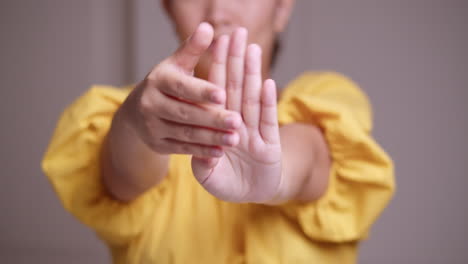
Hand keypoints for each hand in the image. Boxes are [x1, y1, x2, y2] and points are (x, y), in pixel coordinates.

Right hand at [120, 23, 242, 157]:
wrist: (137, 111)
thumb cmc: (167, 83)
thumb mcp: (177, 65)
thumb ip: (193, 49)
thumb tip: (208, 28)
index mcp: (158, 81)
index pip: (182, 87)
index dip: (202, 91)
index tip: (223, 94)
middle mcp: (151, 104)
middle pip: (185, 113)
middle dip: (213, 118)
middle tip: (237, 121)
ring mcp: (152, 126)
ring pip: (185, 133)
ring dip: (211, 138)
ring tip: (234, 139)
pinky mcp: (157, 145)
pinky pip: (182, 149)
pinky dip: (201, 152)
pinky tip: (220, 152)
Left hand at [191, 28, 282, 202]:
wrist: (252, 196)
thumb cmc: (228, 183)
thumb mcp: (209, 175)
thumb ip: (202, 162)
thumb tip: (200, 148)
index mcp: (222, 125)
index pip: (218, 91)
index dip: (218, 67)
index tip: (217, 43)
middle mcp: (239, 124)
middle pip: (237, 87)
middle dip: (236, 60)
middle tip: (237, 32)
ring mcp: (256, 133)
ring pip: (252, 99)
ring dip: (252, 74)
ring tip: (252, 49)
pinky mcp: (271, 145)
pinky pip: (267, 121)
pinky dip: (267, 103)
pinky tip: (267, 82)